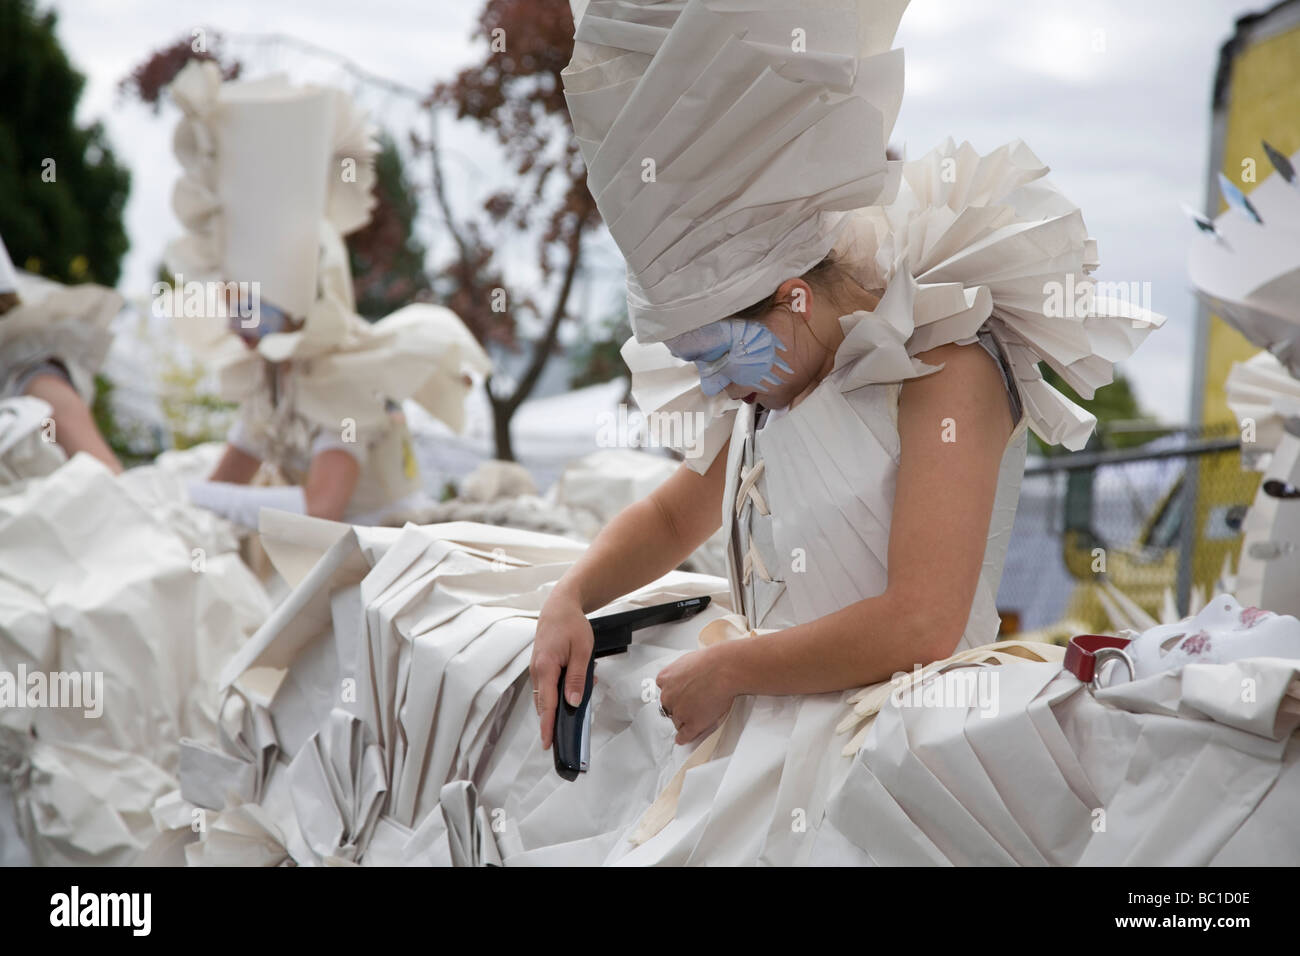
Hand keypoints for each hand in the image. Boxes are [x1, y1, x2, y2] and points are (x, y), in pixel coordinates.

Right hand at [530, 585, 592, 750]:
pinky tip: (572, 690)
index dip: (547, 726)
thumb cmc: (571, 625)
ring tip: (573, 710)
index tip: (547, 743)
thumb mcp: (582, 651)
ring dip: (557, 705)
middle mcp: (536, 671)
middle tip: (559, 740)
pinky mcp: (540, 666)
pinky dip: (557, 693)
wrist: (559, 607)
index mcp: (546, 667)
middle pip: (544, 704)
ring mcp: (536, 669)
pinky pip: (547, 686)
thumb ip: (577, 678)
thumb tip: (573, 702)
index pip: (547, 705)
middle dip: (551, 722)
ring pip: (545, 696)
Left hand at [655, 645, 737, 744]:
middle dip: (678, 707)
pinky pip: (684, 735)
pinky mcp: (691, 724)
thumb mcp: (687, 660)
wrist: (724, 669)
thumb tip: (684, 676)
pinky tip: (683, 739)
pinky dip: (683, 738)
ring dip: (684, 720)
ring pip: (677, 721)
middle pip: (668, 707)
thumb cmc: (711, 662)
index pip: (664, 691)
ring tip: (697, 716)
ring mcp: (679, 712)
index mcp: (664, 679)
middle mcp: (667, 696)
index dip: (674, 694)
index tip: (680, 695)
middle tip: (691, 704)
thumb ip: (680, 672)